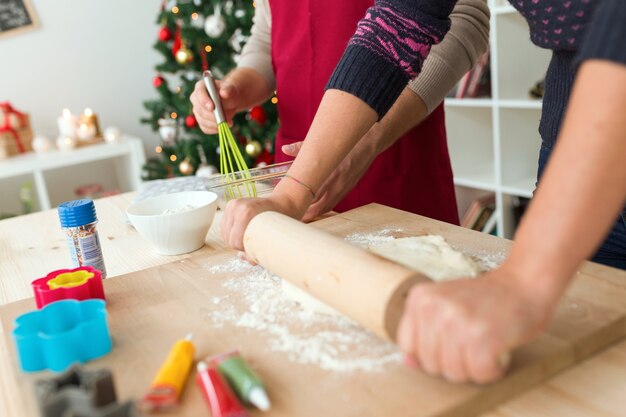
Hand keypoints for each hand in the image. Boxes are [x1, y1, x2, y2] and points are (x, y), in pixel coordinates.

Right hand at [190, 78, 242, 133]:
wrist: (230, 101)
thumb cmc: (229, 92)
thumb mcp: (231, 89)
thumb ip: (228, 90)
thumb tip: (224, 93)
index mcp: (201, 87)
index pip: (199, 94)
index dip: (204, 101)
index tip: (213, 107)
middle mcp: (196, 99)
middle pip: (199, 109)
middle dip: (212, 116)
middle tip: (225, 119)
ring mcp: (197, 111)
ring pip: (202, 120)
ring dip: (215, 124)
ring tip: (228, 122)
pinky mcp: (201, 121)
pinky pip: (205, 128)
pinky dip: (214, 129)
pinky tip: (222, 127)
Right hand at [220, 194, 305, 251]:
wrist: (282, 202)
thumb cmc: (280, 219)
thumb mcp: (273, 237)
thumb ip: (261, 250)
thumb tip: (247, 259)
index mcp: (246, 212)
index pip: (235, 241)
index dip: (243, 249)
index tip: (253, 249)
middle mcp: (237, 207)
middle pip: (228, 238)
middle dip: (238, 245)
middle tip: (252, 244)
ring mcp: (232, 205)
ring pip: (224, 233)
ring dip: (234, 239)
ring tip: (247, 237)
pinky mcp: (230, 205)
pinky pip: (225, 226)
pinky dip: (231, 232)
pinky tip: (241, 232)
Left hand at [282, 140, 376, 220]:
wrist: (369, 144)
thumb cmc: (345, 143)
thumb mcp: (324, 144)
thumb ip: (302, 147)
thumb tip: (285, 148)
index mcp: (330, 173)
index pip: (313, 194)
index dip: (301, 203)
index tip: (290, 207)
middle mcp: (338, 183)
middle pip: (319, 206)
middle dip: (306, 213)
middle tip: (294, 216)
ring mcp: (345, 187)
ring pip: (327, 206)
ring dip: (315, 213)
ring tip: (303, 217)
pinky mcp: (348, 188)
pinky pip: (335, 202)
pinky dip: (325, 207)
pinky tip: (317, 208)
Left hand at [396, 267, 552, 383]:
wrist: (524, 283)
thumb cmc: (485, 299)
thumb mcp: (444, 306)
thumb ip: (423, 332)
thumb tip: (408, 363)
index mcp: (420, 298)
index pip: (407, 346)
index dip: (430, 353)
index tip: (449, 343)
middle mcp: (434, 307)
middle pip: (430, 364)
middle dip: (453, 363)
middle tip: (472, 344)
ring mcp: (457, 321)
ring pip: (454, 373)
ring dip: (474, 368)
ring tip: (485, 346)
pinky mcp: (483, 337)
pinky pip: (479, 374)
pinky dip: (492, 370)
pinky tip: (497, 352)